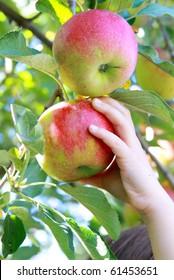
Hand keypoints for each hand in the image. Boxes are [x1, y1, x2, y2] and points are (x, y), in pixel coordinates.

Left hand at [86, 97, 164, 213]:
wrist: (145, 201)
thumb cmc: (127, 188)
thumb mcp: (104, 180)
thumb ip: (91, 176)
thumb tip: (74, 177)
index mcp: (126, 143)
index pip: (120, 119)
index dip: (109, 107)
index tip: (92, 100)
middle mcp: (130, 141)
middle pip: (122, 114)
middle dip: (109, 101)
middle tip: (91, 94)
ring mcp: (131, 148)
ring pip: (121, 122)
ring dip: (108, 110)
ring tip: (93, 101)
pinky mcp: (130, 157)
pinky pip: (116, 142)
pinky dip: (103, 134)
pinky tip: (90, 129)